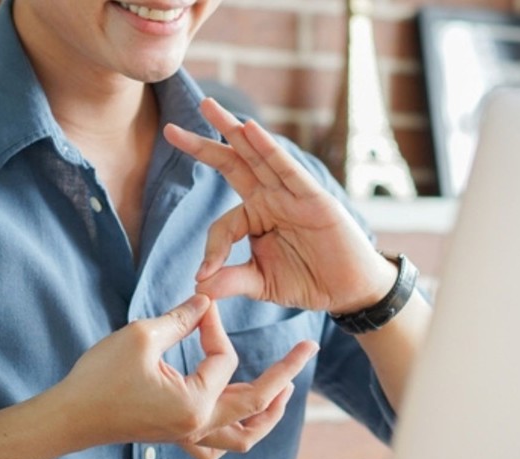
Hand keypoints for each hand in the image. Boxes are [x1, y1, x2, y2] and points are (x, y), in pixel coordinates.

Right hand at [54, 295, 315, 457]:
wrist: (68, 417)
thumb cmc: (99, 377)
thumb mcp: (141, 336)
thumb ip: (181, 318)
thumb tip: (207, 300)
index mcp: (196, 403)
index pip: (226, 359)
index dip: (214, 327)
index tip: (201, 305)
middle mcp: (199, 426)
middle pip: (259, 406)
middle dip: (286, 375)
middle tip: (308, 349)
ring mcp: (188, 436)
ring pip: (245, 436)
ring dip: (268, 414)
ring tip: (284, 390)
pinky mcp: (177, 437)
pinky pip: (217, 446)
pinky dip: (236, 433)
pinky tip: (240, 415)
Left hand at [164, 98, 396, 313]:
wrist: (349, 290)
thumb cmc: (309, 281)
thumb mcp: (262, 283)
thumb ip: (231, 280)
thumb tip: (198, 287)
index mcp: (258, 218)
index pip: (223, 224)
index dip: (212, 248)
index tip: (204, 274)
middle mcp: (272, 199)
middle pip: (232, 165)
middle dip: (202, 146)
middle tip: (170, 129)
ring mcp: (292, 195)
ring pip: (257, 156)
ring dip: (232, 131)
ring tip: (207, 106)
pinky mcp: (313, 197)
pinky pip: (287, 168)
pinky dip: (268, 148)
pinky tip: (249, 128)